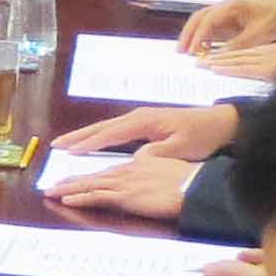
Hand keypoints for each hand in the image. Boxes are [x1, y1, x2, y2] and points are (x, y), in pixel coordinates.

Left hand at [53, 154, 197, 222]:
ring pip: (90, 184)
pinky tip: (66, 199)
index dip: (92, 176)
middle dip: (72, 181)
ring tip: (51, 192)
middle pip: (94, 176)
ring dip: (68, 189)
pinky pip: (97, 196)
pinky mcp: (125, 195)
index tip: (79, 179)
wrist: (196, 186)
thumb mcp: (169, 164)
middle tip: (53, 186)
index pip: (109, 171)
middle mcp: (127, 170)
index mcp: (138, 163)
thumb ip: (153, 161)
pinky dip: (80, 197)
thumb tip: (144, 157)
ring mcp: (125, 182)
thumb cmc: (189, 178)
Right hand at [58, 102, 234, 162]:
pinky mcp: (144, 124)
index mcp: (144, 122)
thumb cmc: (202, 136)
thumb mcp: (181, 147)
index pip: (111, 134)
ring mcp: (140, 119)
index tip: (71, 153)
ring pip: (106, 128)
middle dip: (78, 136)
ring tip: (65, 144)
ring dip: (85, 136)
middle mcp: (138, 117)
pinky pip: (114, 131)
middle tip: (56, 145)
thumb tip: (136, 158)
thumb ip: (157, 153)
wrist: (220, 123)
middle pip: (102, 127)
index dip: (91, 144)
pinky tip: (91, 142)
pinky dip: (99, 136)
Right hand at [182, 0, 275, 57]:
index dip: (197, 37)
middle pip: (199, 17)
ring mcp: (228, 10)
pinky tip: (203, 49)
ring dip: (194, 35)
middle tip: (180, 52)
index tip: (191, 52)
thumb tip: (215, 58)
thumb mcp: (257, 35)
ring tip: (187, 51)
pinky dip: (205, 36)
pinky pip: (213, 25)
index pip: (207, 21)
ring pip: (203, 20)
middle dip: (188, 34)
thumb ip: (235, 46)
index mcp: (231, 5)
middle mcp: (226, 5)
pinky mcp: (233, 17)